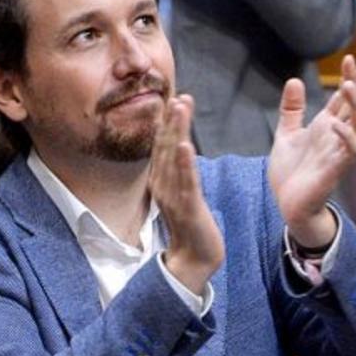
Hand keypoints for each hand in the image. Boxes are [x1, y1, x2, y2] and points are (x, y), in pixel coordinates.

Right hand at [148, 96, 223, 295]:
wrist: (194, 259)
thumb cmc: (190, 224)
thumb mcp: (181, 193)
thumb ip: (178, 172)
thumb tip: (180, 150)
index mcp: (162, 181)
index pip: (164, 147)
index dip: (168, 123)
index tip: (175, 100)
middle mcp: (163, 185)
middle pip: (167, 147)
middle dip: (173, 121)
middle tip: (178, 96)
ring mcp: (174, 196)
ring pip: (174, 159)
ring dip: (177, 132)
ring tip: (180, 110)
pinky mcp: (187, 208)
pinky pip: (186, 183)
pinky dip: (185, 164)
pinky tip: (186, 146)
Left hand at [268, 55, 355, 247]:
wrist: (288, 204)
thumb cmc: (291, 173)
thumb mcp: (286, 134)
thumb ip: (292, 110)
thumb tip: (294, 80)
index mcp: (327, 127)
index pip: (342, 99)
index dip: (347, 78)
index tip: (349, 58)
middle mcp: (337, 137)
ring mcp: (339, 152)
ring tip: (349, 85)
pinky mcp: (337, 169)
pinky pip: (350, 152)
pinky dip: (347, 137)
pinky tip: (339, 123)